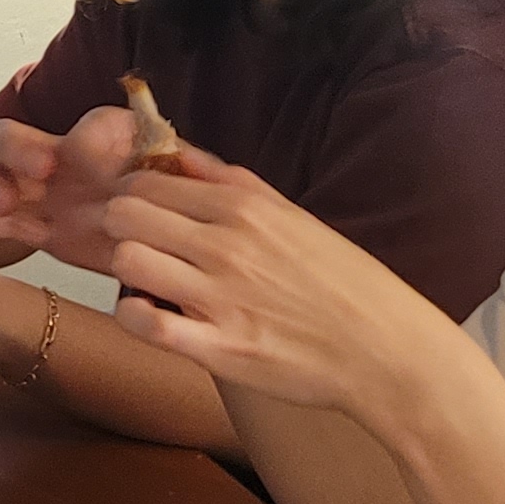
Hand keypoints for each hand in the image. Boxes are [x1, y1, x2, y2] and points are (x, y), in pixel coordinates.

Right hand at [0, 105, 171, 270]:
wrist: (176, 247)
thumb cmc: (180, 202)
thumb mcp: (185, 178)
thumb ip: (182, 161)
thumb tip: (181, 149)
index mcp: (105, 141)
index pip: (85, 126)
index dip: (79, 134)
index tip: (81, 150)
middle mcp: (66, 160)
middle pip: (19, 139)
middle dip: (18, 149)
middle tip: (39, 171)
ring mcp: (47, 195)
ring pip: (2, 178)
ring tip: (4, 203)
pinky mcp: (42, 229)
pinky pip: (6, 224)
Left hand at [90, 154, 455, 426]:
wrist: (386, 351)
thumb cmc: (343, 284)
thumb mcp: (293, 215)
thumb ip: (230, 182)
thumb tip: (180, 152)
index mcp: (244, 209)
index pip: (145, 182)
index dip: (130, 197)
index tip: (139, 215)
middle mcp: (227, 246)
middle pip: (124, 216)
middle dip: (118, 230)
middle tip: (138, 248)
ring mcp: (221, 297)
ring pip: (127, 261)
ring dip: (125, 273)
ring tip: (149, 283)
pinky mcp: (220, 348)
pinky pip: (144, 323)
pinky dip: (134, 318)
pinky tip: (154, 317)